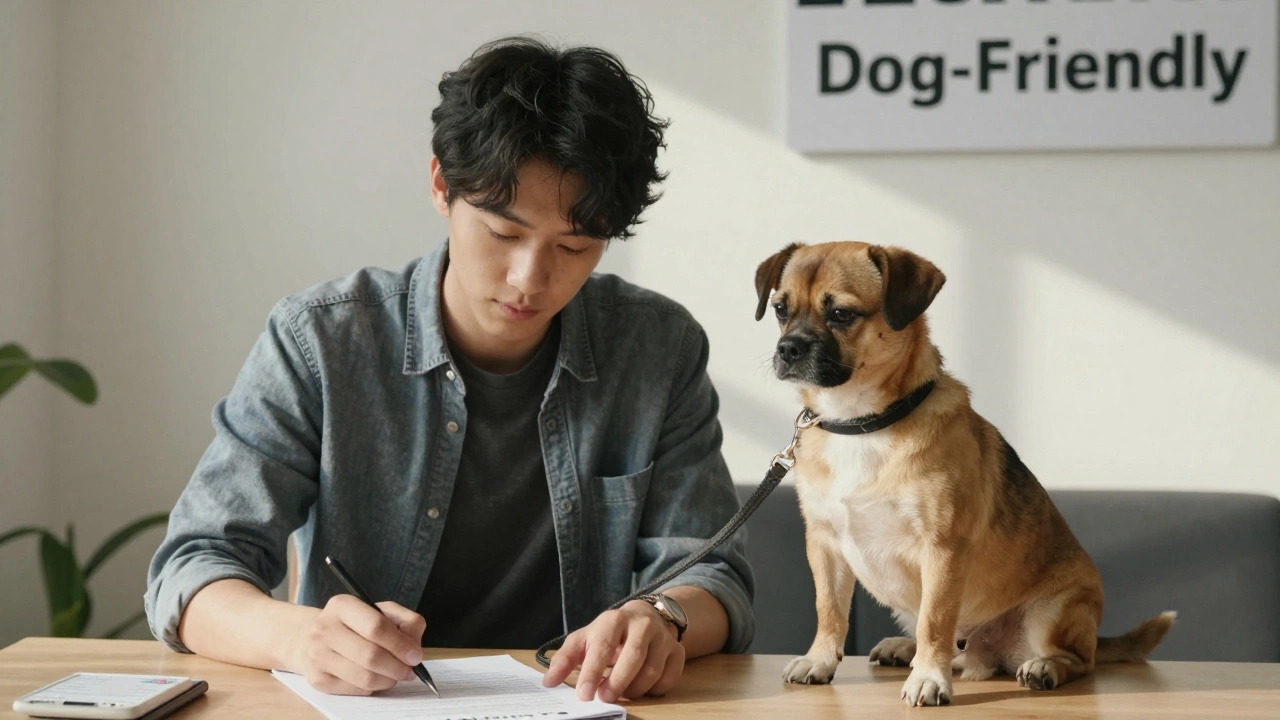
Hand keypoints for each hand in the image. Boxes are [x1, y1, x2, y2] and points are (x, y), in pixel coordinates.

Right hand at [288, 594, 426, 694]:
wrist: (310, 638)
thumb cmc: (354, 624)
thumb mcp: (380, 611)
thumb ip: (405, 621)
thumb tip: (414, 649)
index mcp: (342, 606)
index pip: (376, 627)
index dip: (400, 645)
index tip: (416, 656)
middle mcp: (324, 629)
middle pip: (371, 656)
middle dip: (397, 667)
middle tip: (409, 671)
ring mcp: (317, 656)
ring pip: (364, 677)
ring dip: (388, 680)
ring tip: (395, 675)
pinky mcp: (317, 679)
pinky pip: (355, 690)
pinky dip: (373, 687)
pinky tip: (375, 678)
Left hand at [542, 600, 685, 702]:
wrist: (645, 617)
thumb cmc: (610, 633)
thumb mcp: (585, 639)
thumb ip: (566, 659)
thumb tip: (549, 682)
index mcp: (614, 619)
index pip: (603, 646)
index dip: (592, 672)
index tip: (584, 694)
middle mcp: (642, 624)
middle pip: (632, 658)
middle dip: (617, 683)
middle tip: (604, 698)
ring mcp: (663, 637)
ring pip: (651, 672)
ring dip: (634, 690)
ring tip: (622, 692)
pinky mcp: (678, 651)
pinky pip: (668, 679)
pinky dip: (654, 690)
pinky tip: (642, 687)